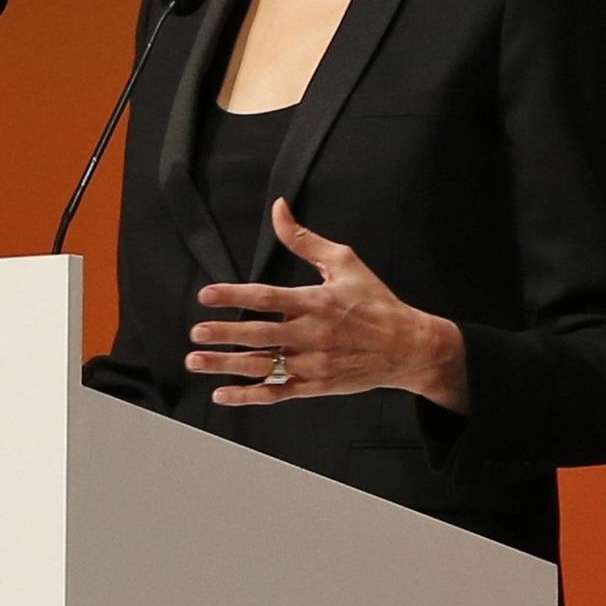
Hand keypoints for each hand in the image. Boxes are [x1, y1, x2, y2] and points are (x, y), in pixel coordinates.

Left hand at [189, 200, 471, 411]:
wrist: (410, 347)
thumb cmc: (375, 303)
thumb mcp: (345, 263)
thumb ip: (305, 240)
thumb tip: (278, 209)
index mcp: (317, 302)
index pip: (268, 298)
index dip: (234, 296)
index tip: (206, 295)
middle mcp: (312, 334)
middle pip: (259, 335)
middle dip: (224, 335)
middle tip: (195, 333)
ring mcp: (313, 363)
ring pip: (262, 367)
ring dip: (225, 365)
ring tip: (195, 361)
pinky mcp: (315, 385)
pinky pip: (276, 393)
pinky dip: (248, 396)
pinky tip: (221, 394)